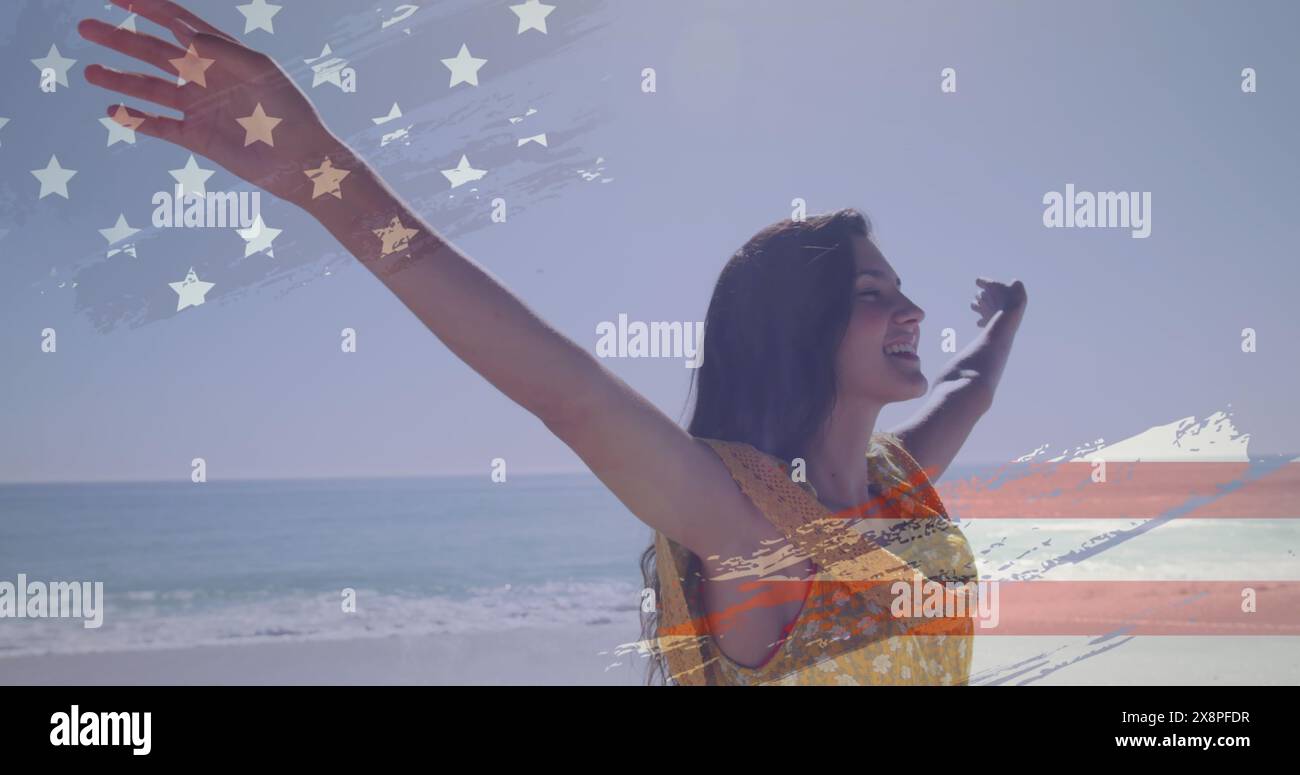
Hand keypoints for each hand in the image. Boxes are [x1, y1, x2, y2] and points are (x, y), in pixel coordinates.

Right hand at [78, 0, 348, 210]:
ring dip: (120, 78)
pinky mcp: (198, 138)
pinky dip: (137, 119)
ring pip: (150, 88)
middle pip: (154, 51)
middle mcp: (206, 77)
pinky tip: (114, 110)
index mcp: (222, 54)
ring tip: (90, 72)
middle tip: (85, 27)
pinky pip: (160, 125)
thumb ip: (222, 49)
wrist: (302, 163)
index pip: (176, 22)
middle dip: (120, 39)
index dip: (145, 6)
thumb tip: (182, 31)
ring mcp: (200, 107)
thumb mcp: (262, 71)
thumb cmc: (291, 112)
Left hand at [970, 277, 1026, 327]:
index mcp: (990, 285)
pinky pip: (979, 322)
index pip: (979, 281)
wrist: (1010, 315)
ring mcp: (982, 309)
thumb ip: (1014, 283)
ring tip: (988, 308)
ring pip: (973, 305)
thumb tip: (1014, 284)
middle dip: (985, 296)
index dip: (984, 283)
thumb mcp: (1018, 286)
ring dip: (979, 306)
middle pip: (977, 294)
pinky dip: (982, 321)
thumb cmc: (1014, 298)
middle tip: (996, 299)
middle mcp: (983, 296)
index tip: (991, 286)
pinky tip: (989, 321)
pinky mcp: (984, 320)